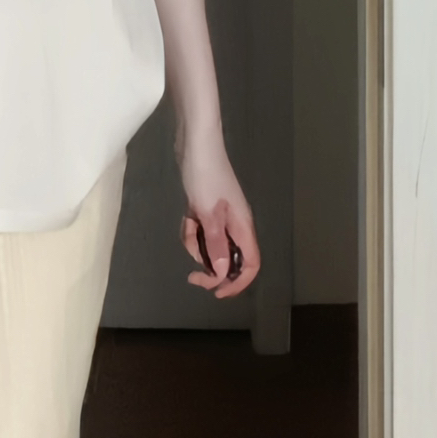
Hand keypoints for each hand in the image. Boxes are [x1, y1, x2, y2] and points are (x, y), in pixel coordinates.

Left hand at [178, 135, 259, 298]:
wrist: (195, 144)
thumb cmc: (205, 176)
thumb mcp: (208, 215)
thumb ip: (215, 245)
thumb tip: (224, 274)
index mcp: (242, 227)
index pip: (251, 264)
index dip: (239, 283)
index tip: (218, 293)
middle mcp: (235, 225)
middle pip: (230, 260)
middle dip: (212, 269)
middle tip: (193, 276)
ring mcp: (220, 217)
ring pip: (210, 247)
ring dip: (196, 246)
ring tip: (188, 226)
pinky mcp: (205, 209)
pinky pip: (199, 232)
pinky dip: (191, 231)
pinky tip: (185, 217)